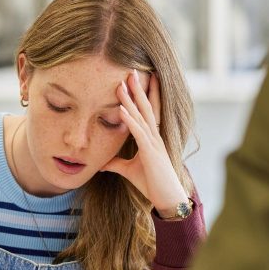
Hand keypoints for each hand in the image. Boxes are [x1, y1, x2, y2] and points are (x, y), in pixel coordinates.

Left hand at [101, 70, 188, 216]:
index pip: (146, 111)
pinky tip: (121, 109)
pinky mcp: (151, 152)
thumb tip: (102, 163)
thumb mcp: (129, 170)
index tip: (136, 80)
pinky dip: (130, 121)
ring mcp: (154, 143)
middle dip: (138, 89)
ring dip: (131, 100)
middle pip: (145, 107)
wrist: (166, 198)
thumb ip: (116, 163)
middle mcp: (154, 136)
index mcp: (151, 138)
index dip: (142, 95)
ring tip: (122, 84)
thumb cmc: (152, 183)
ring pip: (141, 116)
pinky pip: (139, 133)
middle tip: (130, 71)